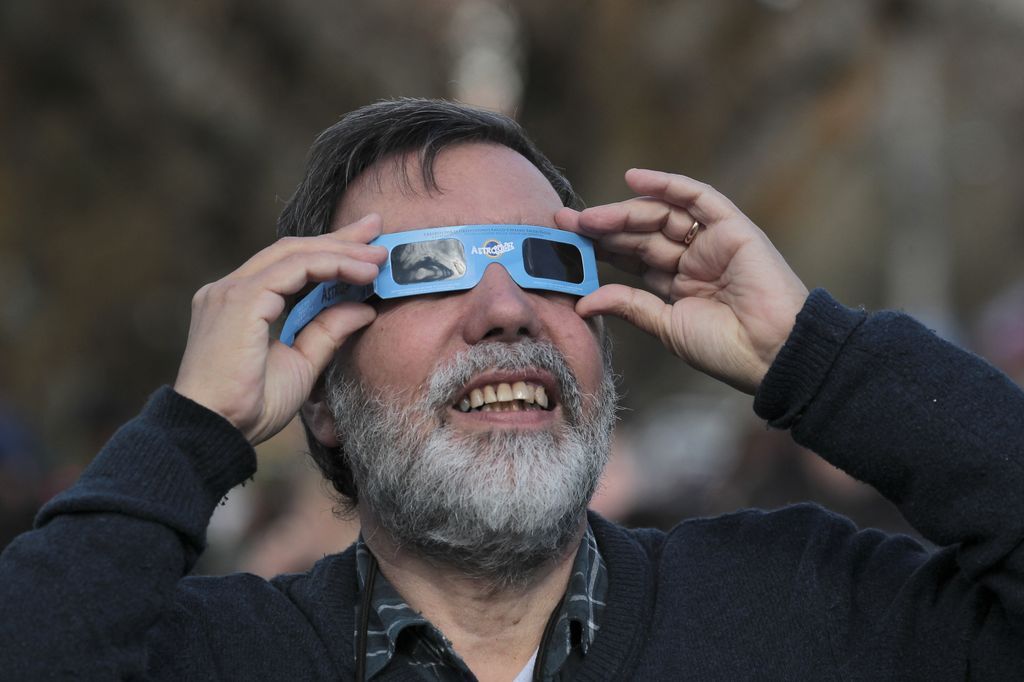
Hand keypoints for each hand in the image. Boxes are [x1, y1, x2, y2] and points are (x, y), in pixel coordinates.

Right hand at [173, 214, 387, 443]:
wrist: (215, 431)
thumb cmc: (249, 407)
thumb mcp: (302, 364)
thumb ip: (327, 332)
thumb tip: (364, 308)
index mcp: (240, 303)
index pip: (289, 264)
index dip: (329, 251)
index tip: (367, 248)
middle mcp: (230, 289)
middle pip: (293, 250)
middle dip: (339, 239)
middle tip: (377, 230)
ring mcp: (231, 291)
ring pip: (295, 253)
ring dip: (341, 252)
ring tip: (378, 257)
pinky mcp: (240, 299)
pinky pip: (294, 269)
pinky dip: (331, 266)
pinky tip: (361, 273)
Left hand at [555, 169, 807, 393]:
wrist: (773, 353)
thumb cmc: (725, 349)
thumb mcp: (666, 327)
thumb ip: (629, 306)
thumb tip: (583, 301)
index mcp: (677, 286)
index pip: (631, 258)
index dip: (599, 248)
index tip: (564, 242)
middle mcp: (693, 260)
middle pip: (641, 234)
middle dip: (603, 226)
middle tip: (565, 222)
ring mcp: (713, 242)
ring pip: (662, 216)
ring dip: (624, 211)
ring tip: (590, 216)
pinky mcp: (733, 229)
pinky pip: (698, 198)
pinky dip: (668, 184)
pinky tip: (633, 179)